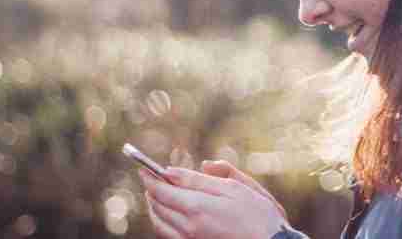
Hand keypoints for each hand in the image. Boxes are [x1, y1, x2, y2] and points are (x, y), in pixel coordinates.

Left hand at [140, 164, 287, 238]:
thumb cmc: (256, 214)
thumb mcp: (234, 187)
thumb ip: (203, 178)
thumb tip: (178, 169)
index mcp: (197, 207)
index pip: (161, 190)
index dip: (150, 178)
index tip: (144, 168)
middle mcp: (188, 226)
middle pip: (157, 206)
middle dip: (151, 190)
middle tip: (150, 178)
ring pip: (159, 222)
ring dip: (154, 206)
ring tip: (156, 194)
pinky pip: (167, 235)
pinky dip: (162, 221)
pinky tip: (168, 214)